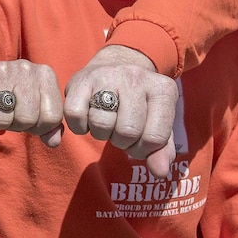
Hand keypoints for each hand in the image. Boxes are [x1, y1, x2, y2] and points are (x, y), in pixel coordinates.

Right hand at [0, 60, 62, 146]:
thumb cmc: (14, 98)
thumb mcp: (36, 109)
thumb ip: (49, 127)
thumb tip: (54, 141)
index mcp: (45, 75)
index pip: (51, 118)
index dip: (38, 128)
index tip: (28, 119)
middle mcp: (26, 68)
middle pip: (27, 119)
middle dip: (16, 125)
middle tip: (8, 113)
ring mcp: (2, 69)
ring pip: (3, 119)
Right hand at [62, 44, 176, 177]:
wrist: (115, 65)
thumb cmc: (139, 104)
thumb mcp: (157, 122)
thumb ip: (161, 150)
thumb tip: (160, 172)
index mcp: (163, 90)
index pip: (154, 138)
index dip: (143, 149)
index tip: (139, 140)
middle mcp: (136, 78)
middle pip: (127, 132)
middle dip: (121, 141)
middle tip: (119, 130)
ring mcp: (107, 76)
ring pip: (101, 125)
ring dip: (100, 133)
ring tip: (105, 122)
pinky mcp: (81, 80)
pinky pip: (75, 116)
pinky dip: (79, 126)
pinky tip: (88, 117)